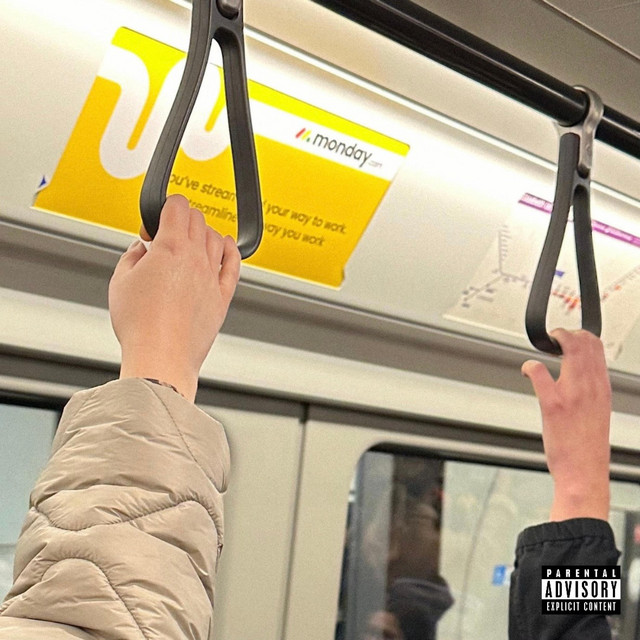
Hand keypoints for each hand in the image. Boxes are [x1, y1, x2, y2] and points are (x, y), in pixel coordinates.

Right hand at [109, 195, 240, 400]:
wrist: (162, 356)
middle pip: (197, 220)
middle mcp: (196, 258)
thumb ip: (132, 257)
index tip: (153, 226)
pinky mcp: (222, 296)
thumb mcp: (120, 281)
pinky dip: (231, 250)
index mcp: (170, 248)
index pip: (177, 206)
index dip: (163, 208)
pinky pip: (233, 265)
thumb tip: (140, 250)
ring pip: (216, 238)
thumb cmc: (140, 325)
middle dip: (180, 220)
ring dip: (202, 233)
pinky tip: (227, 246)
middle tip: (165, 237)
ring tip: (189, 242)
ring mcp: (212, 277)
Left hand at [522, 329, 610, 520]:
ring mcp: (572, 394)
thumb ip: (591, 391)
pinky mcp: (552, 405)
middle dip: (566, 333)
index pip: (597, 348)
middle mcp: (590, 388)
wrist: (584, 474)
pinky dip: (530, 366)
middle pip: (584, 342)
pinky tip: (527, 370)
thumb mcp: (599, 412)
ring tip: (544, 346)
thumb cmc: (588, 447)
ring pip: (568, 350)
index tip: (568, 338)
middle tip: (553, 339)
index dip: (581, 336)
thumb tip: (580, 374)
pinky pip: (539, 372)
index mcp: (602, 389)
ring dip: (553, 340)